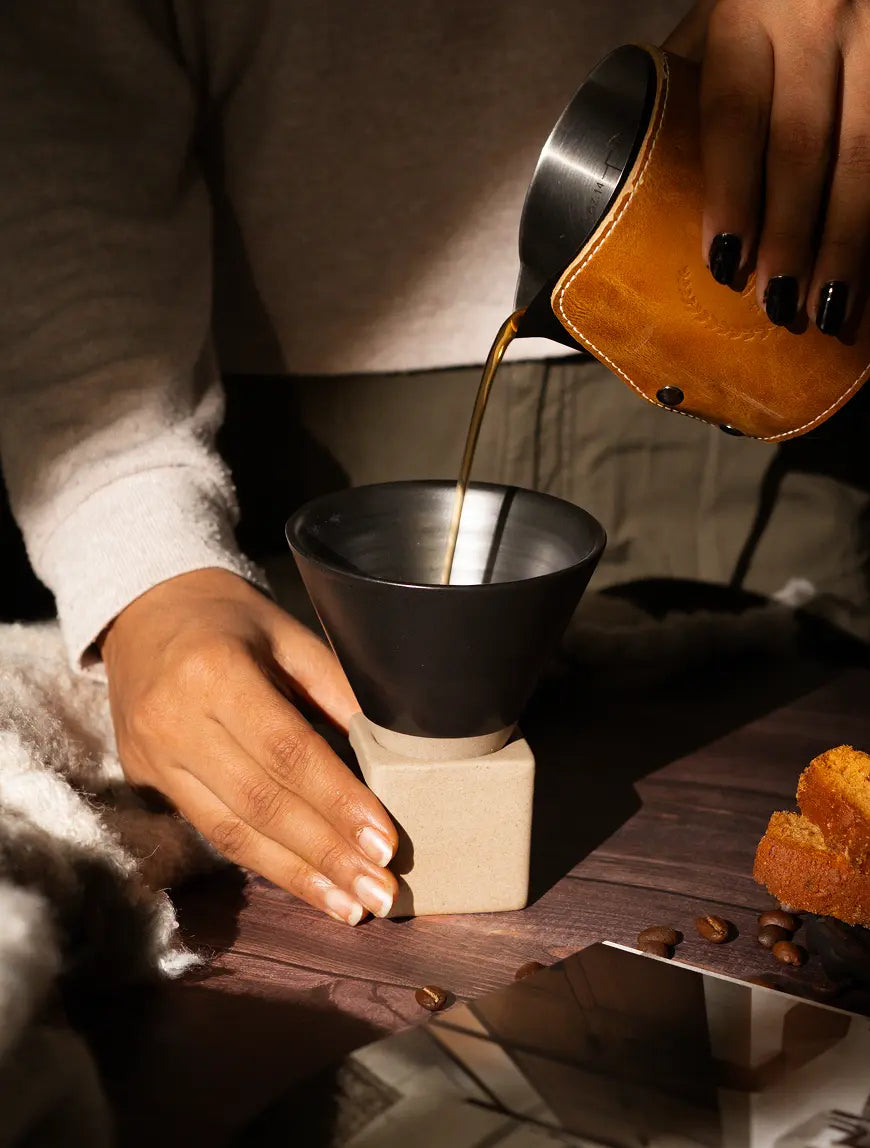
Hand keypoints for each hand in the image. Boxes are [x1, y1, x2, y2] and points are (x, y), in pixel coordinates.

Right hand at [101, 568, 397, 924]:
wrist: (143, 610)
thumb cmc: (230, 617)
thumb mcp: (288, 634)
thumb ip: (336, 689)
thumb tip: (390, 752)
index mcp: (215, 670)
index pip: (287, 751)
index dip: (338, 801)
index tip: (384, 841)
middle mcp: (175, 720)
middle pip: (261, 803)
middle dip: (327, 854)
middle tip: (381, 892)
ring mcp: (155, 756)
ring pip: (233, 832)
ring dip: (299, 876)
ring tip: (351, 906)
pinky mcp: (147, 780)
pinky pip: (212, 831)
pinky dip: (264, 862)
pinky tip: (306, 884)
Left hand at [667, 0, 869, 336]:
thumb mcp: (719, 19)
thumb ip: (695, 80)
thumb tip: (642, 175)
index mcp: (746, 17)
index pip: (734, 120)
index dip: (731, 200)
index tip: (724, 265)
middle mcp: (815, 21)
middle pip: (801, 149)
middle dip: (790, 238)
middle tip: (778, 305)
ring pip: (865, 154)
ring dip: (847, 240)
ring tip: (828, 306)